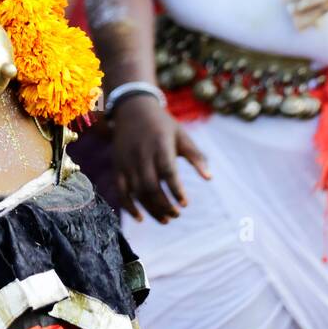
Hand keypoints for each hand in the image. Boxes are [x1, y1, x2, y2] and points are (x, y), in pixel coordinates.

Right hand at [110, 94, 210, 223]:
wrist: (132, 109)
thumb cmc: (162, 124)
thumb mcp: (181, 135)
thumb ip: (196, 156)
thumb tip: (209, 178)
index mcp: (159, 144)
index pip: (167, 171)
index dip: (176, 190)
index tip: (185, 204)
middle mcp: (141, 153)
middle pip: (151, 186)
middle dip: (164, 205)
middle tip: (176, 215)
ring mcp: (127, 160)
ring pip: (137, 191)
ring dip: (151, 209)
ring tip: (166, 219)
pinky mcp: (117, 166)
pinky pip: (121, 190)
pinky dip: (129, 207)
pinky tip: (140, 218)